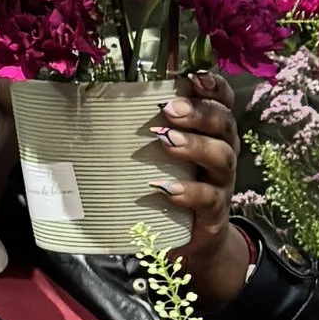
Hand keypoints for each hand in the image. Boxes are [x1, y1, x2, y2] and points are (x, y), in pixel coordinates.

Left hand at [153, 87, 249, 303]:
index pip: (223, 101)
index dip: (215, 87)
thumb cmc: (169, 187)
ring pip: (222, 158)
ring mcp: (222, 183)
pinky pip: (210, 199)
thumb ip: (148, 132)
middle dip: (199, 113)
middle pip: (224, 124)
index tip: (193, 78)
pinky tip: (168, 189)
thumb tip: (94, 106)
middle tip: (169, 110)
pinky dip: (190, 193)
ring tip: (168, 142)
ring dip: (195, 146)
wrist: (190, 241)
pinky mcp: (215, 213)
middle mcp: (223, 152)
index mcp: (213, 132)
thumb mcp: (161, 156)